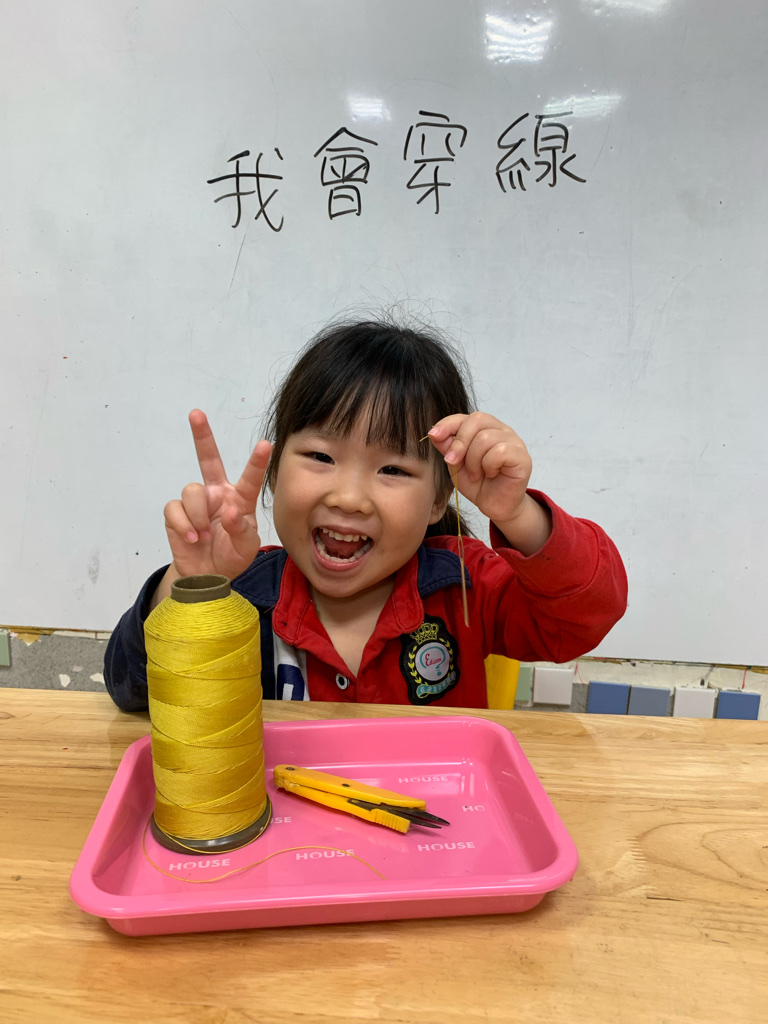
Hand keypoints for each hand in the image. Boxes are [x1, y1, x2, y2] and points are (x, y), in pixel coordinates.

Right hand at [162, 410, 271, 581]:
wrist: (208, 575)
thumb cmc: (232, 555)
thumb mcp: (246, 546)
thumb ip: (241, 528)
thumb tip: (228, 512)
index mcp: (239, 498)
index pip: (250, 477)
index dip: (257, 461)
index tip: (266, 444)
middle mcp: (217, 493)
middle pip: (208, 458)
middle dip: (201, 435)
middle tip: (196, 413)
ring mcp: (197, 502)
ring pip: (192, 490)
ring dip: (199, 515)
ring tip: (205, 535)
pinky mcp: (176, 513)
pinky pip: (175, 509)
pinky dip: (184, 525)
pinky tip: (192, 538)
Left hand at [427, 412, 550, 553]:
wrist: (495, 506)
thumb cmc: (479, 484)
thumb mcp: (456, 465)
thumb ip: (448, 447)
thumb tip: (435, 433)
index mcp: (486, 429)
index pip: (466, 417)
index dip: (448, 424)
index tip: (434, 435)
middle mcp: (501, 430)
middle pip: (476, 420)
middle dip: (459, 442)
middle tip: (453, 462)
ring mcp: (514, 442)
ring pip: (485, 438)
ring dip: (474, 460)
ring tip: (476, 474)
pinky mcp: (522, 457)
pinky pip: (500, 451)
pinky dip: (489, 465)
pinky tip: (491, 474)